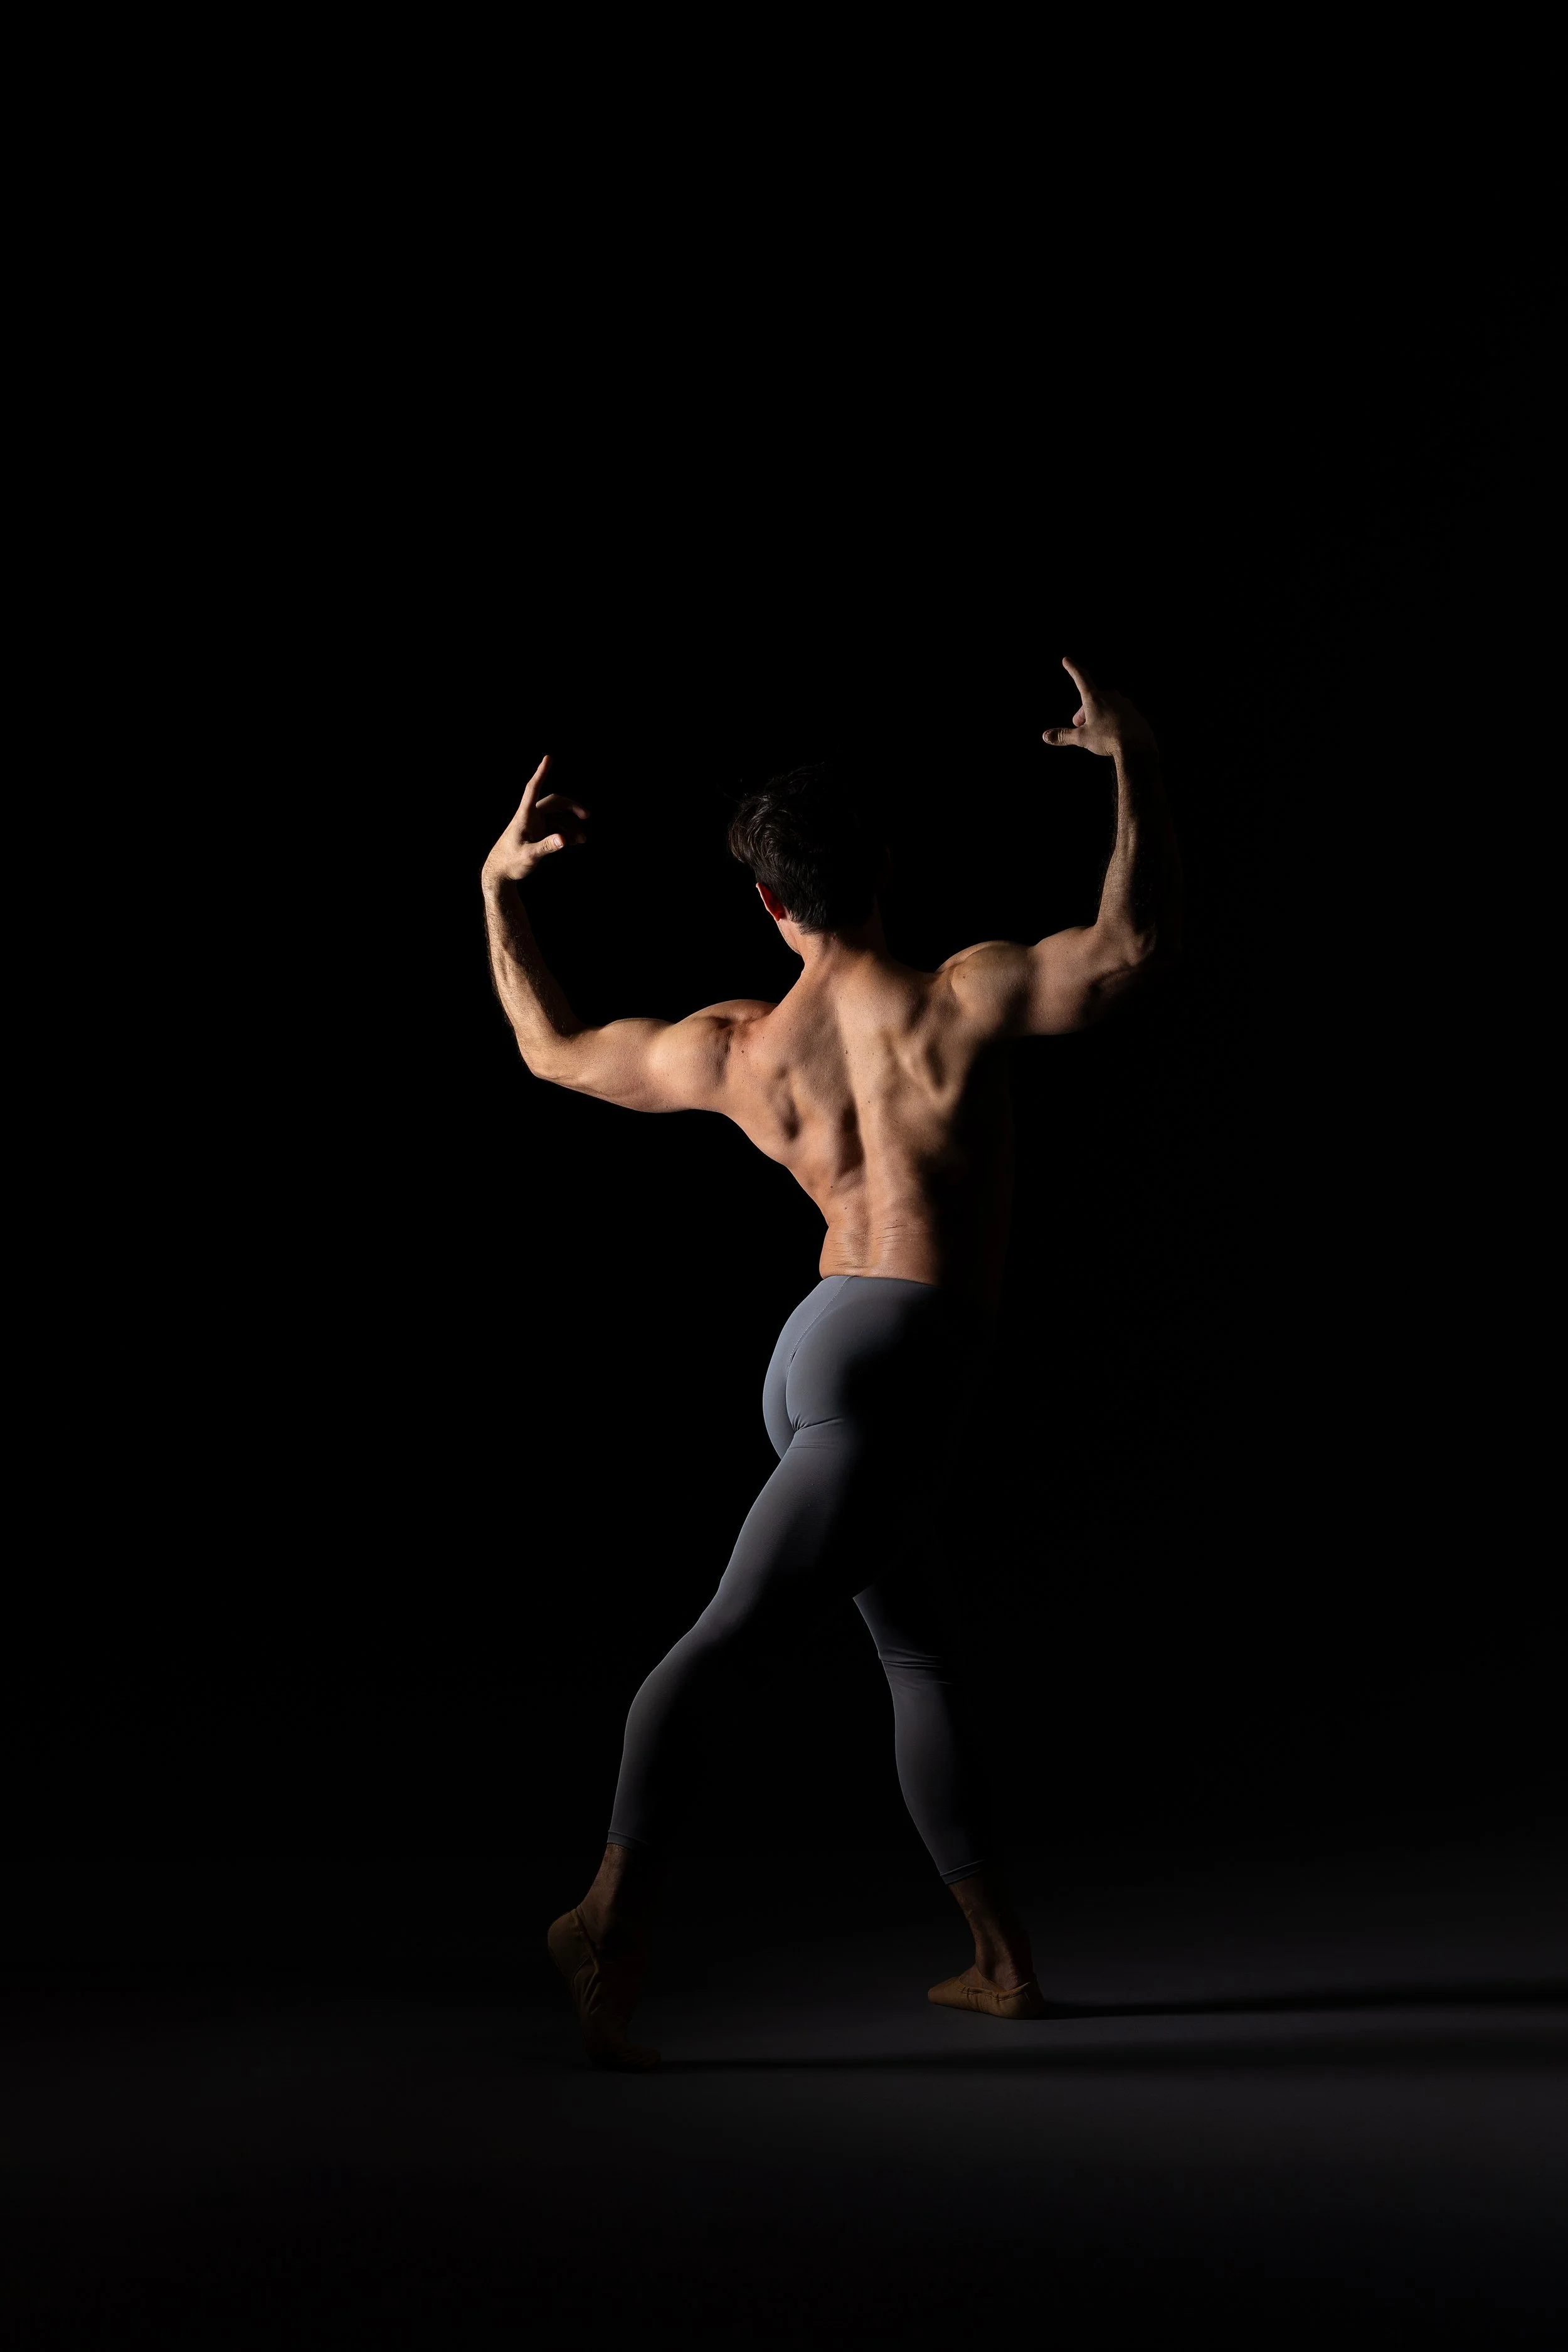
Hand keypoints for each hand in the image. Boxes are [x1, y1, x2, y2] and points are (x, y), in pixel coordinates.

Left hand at [482, 755, 590, 885]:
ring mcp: (535, 825)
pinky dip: (566, 832)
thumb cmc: (510, 863)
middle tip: (587, 816)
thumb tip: (564, 839)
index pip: (533, 789)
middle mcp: (530, 817)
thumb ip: (546, 847)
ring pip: (557, 817)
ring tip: (582, 840)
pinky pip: (555, 827)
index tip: (548, 758)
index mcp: (524, 816)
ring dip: (571, 825)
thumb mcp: (529, 857)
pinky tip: (575, 842)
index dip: (541, 773)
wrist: (500, 873)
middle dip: (571, 807)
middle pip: (553, 803)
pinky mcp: (537, 833)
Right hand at [1042, 658, 1156, 759]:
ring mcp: (1123, 703)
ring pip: (1106, 707)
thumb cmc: (1108, 739)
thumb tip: (1046, 736)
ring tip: (1099, 733)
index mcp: (1094, 699)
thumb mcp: (1082, 738)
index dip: (1072, 669)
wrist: (1137, 746)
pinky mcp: (1133, 712)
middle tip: (1081, 727)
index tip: (1067, 660)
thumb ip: (1063, 735)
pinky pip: (1119, 714)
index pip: (1081, 678)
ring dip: (1099, 716)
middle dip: (1085, 712)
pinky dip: (1113, 721)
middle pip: (1092, 699)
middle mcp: (1110, 697)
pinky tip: (1114, 735)